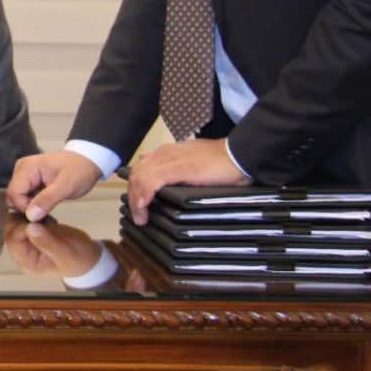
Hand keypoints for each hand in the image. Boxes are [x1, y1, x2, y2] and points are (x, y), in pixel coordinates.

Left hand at [3, 216, 103, 277]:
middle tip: (42, 215)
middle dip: (23, 219)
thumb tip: (29, 227)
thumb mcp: (65, 253)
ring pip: (16, 222)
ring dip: (28, 215)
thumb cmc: (79, 259)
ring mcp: (27, 242)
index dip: (22, 226)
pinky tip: (48, 219)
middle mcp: (23, 253)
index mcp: (27, 262)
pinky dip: (34, 215)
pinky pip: (25, 219)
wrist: (89, 256)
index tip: (36, 219)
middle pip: (11, 230)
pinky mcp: (33, 233)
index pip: (13, 240)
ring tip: (46, 218)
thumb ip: (47, 241)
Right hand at [5, 150, 101, 220]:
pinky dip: (33, 204)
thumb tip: (30, 215)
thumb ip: (48, 200)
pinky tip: (46, 205)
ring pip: (17, 199)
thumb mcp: (67, 186)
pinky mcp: (28, 180)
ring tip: (48, 208)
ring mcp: (24, 174)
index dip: (26, 208)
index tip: (43, 214)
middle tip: (47, 212)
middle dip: (27, 209)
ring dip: (30, 208)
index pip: (14, 194)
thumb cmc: (79, 170)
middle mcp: (21, 169)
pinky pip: (24, 197)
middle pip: (12, 197)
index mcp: (27, 167)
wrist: (87, 160)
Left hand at [125, 137, 248, 224]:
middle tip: (138, 216)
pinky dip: (143, 196)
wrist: (238, 154)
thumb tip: (165, 181)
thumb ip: (179, 168)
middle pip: (136, 174)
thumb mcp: (194, 161)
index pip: (141, 167)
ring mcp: (169, 160)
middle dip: (133, 196)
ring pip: (140, 179)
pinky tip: (144, 208)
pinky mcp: (176, 169)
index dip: (135, 186)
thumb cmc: (222, 161)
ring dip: (136, 201)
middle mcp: (164, 153)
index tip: (137, 203)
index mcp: (167, 151)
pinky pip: (150, 182)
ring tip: (141, 218)